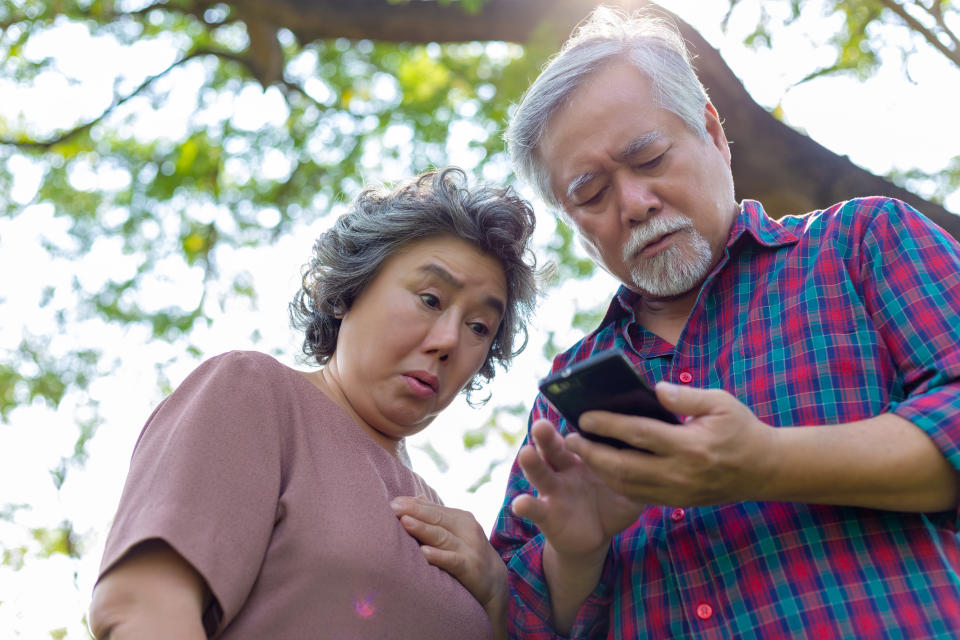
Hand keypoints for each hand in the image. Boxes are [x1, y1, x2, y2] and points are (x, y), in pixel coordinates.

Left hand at [391, 495, 506, 629]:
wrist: (495, 582)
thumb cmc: (468, 553)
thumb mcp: (456, 532)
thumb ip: (437, 516)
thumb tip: (416, 497)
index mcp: (460, 518)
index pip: (433, 508)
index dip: (413, 504)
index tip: (393, 502)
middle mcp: (467, 529)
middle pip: (437, 518)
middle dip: (414, 511)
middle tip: (393, 507)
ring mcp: (470, 548)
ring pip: (442, 536)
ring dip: (423, 529)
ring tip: (404, 522)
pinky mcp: (471, 568)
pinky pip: (453, 561)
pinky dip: (439, 556)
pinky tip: (424, 553)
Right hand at [511, 419, 644, 559]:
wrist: (595, 535)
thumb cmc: (613, 502)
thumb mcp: (630, 486)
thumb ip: (641, 469)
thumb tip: (665, 448)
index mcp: (584, 457)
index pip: (579, 436)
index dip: (578, 427)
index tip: (578, 412)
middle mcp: (565, 468)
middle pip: (554, 448)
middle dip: (546, 436)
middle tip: (542, 424)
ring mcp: (553, 490)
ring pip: (541, 473)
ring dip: (532, 464)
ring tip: (526, 453)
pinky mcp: (546, 514)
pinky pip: (535, 509)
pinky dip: (526, 505)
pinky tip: (521, 503)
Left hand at [567, 381, 777, 506]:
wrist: (766, 471)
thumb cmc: (742, 430)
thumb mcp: (721, 404)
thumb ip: (686, 396)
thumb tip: (654, 388)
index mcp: (690, 446)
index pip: (639, 434)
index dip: (608, 425)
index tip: (583, 416)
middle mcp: (680, 473)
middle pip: (623, 466)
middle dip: (592, 453)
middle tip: (569, 439)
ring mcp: (677, 492)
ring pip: (626, 486)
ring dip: (599, 470)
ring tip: (580, 452)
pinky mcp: (677, 502)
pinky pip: (638, 495)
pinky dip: (616, 483)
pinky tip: (601, 468)